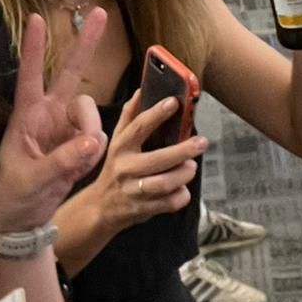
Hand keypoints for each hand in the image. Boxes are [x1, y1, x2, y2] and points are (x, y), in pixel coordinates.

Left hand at [0, 10, 107, 232]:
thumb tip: (92, 142)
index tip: (36, 17)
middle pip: (69, 73)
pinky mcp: (80, 146)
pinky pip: (97, 138)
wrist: (21, 223)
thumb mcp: (31, 179)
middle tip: (101, 12)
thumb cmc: (12, 196)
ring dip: (90, 132)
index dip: (33, 47)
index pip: (29, 75)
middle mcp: (48, 116)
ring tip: (76, 160)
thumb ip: (62, 161)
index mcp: (25, 117)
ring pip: (90, 113)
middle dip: (85, 44)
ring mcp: (66, 129)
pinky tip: (81, 166)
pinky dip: (94, 151)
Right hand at [90, 90, 204, 230]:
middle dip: (182, 151)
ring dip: (183, 174)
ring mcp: (134, 190)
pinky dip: (181, 195)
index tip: (174, 102)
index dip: (156, 113)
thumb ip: (129, 117)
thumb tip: (141, 91)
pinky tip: (183, 188)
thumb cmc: (115, 168)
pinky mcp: (143, 209)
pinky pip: (168, 203)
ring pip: (164, 184)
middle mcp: (126, 168)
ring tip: (192, 166)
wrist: (100, 206)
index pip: (138, 127)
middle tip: (201, 142)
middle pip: (157, 159)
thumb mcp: (116, 142)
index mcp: (120, 148)